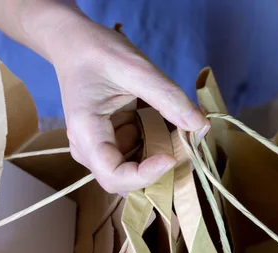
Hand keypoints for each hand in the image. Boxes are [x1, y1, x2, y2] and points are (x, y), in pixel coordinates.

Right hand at [35, 8, 207, 192]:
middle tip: (186, 140)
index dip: (146, 175)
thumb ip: (169, 98)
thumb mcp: (137, 68)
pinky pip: (139, 155)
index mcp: (86, 132)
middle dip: (160, 168)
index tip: (172, 156)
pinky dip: (158, 144)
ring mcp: (99, 150)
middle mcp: (88, 149)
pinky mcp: (112, 144)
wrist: (76, 45)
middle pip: (126, 181)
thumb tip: (201, 126)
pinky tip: (164, 121)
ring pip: (136, 171)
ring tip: (176, 124)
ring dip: (161, 154)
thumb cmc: (98, 53)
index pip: (114, 175)